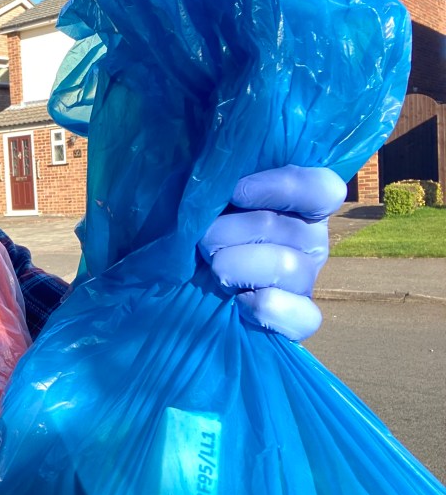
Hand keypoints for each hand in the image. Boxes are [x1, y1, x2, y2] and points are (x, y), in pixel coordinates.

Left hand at [199, 166, 346, 340]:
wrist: (172, 283)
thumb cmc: (190, 231)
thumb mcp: (201, 199)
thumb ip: (217, 181)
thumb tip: (218, 176)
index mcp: (295, 203)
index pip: (322, 189)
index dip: (282, 187)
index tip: (236, 193)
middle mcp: (308, 239)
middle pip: (289, 229)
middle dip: (230, 232)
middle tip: (203, 240)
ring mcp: (305, 279)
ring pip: (287, 268)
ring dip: (236, 266)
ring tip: (213, 270)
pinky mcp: (298, 318)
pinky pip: (304, 317)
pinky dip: (265, 309)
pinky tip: (237, 302)